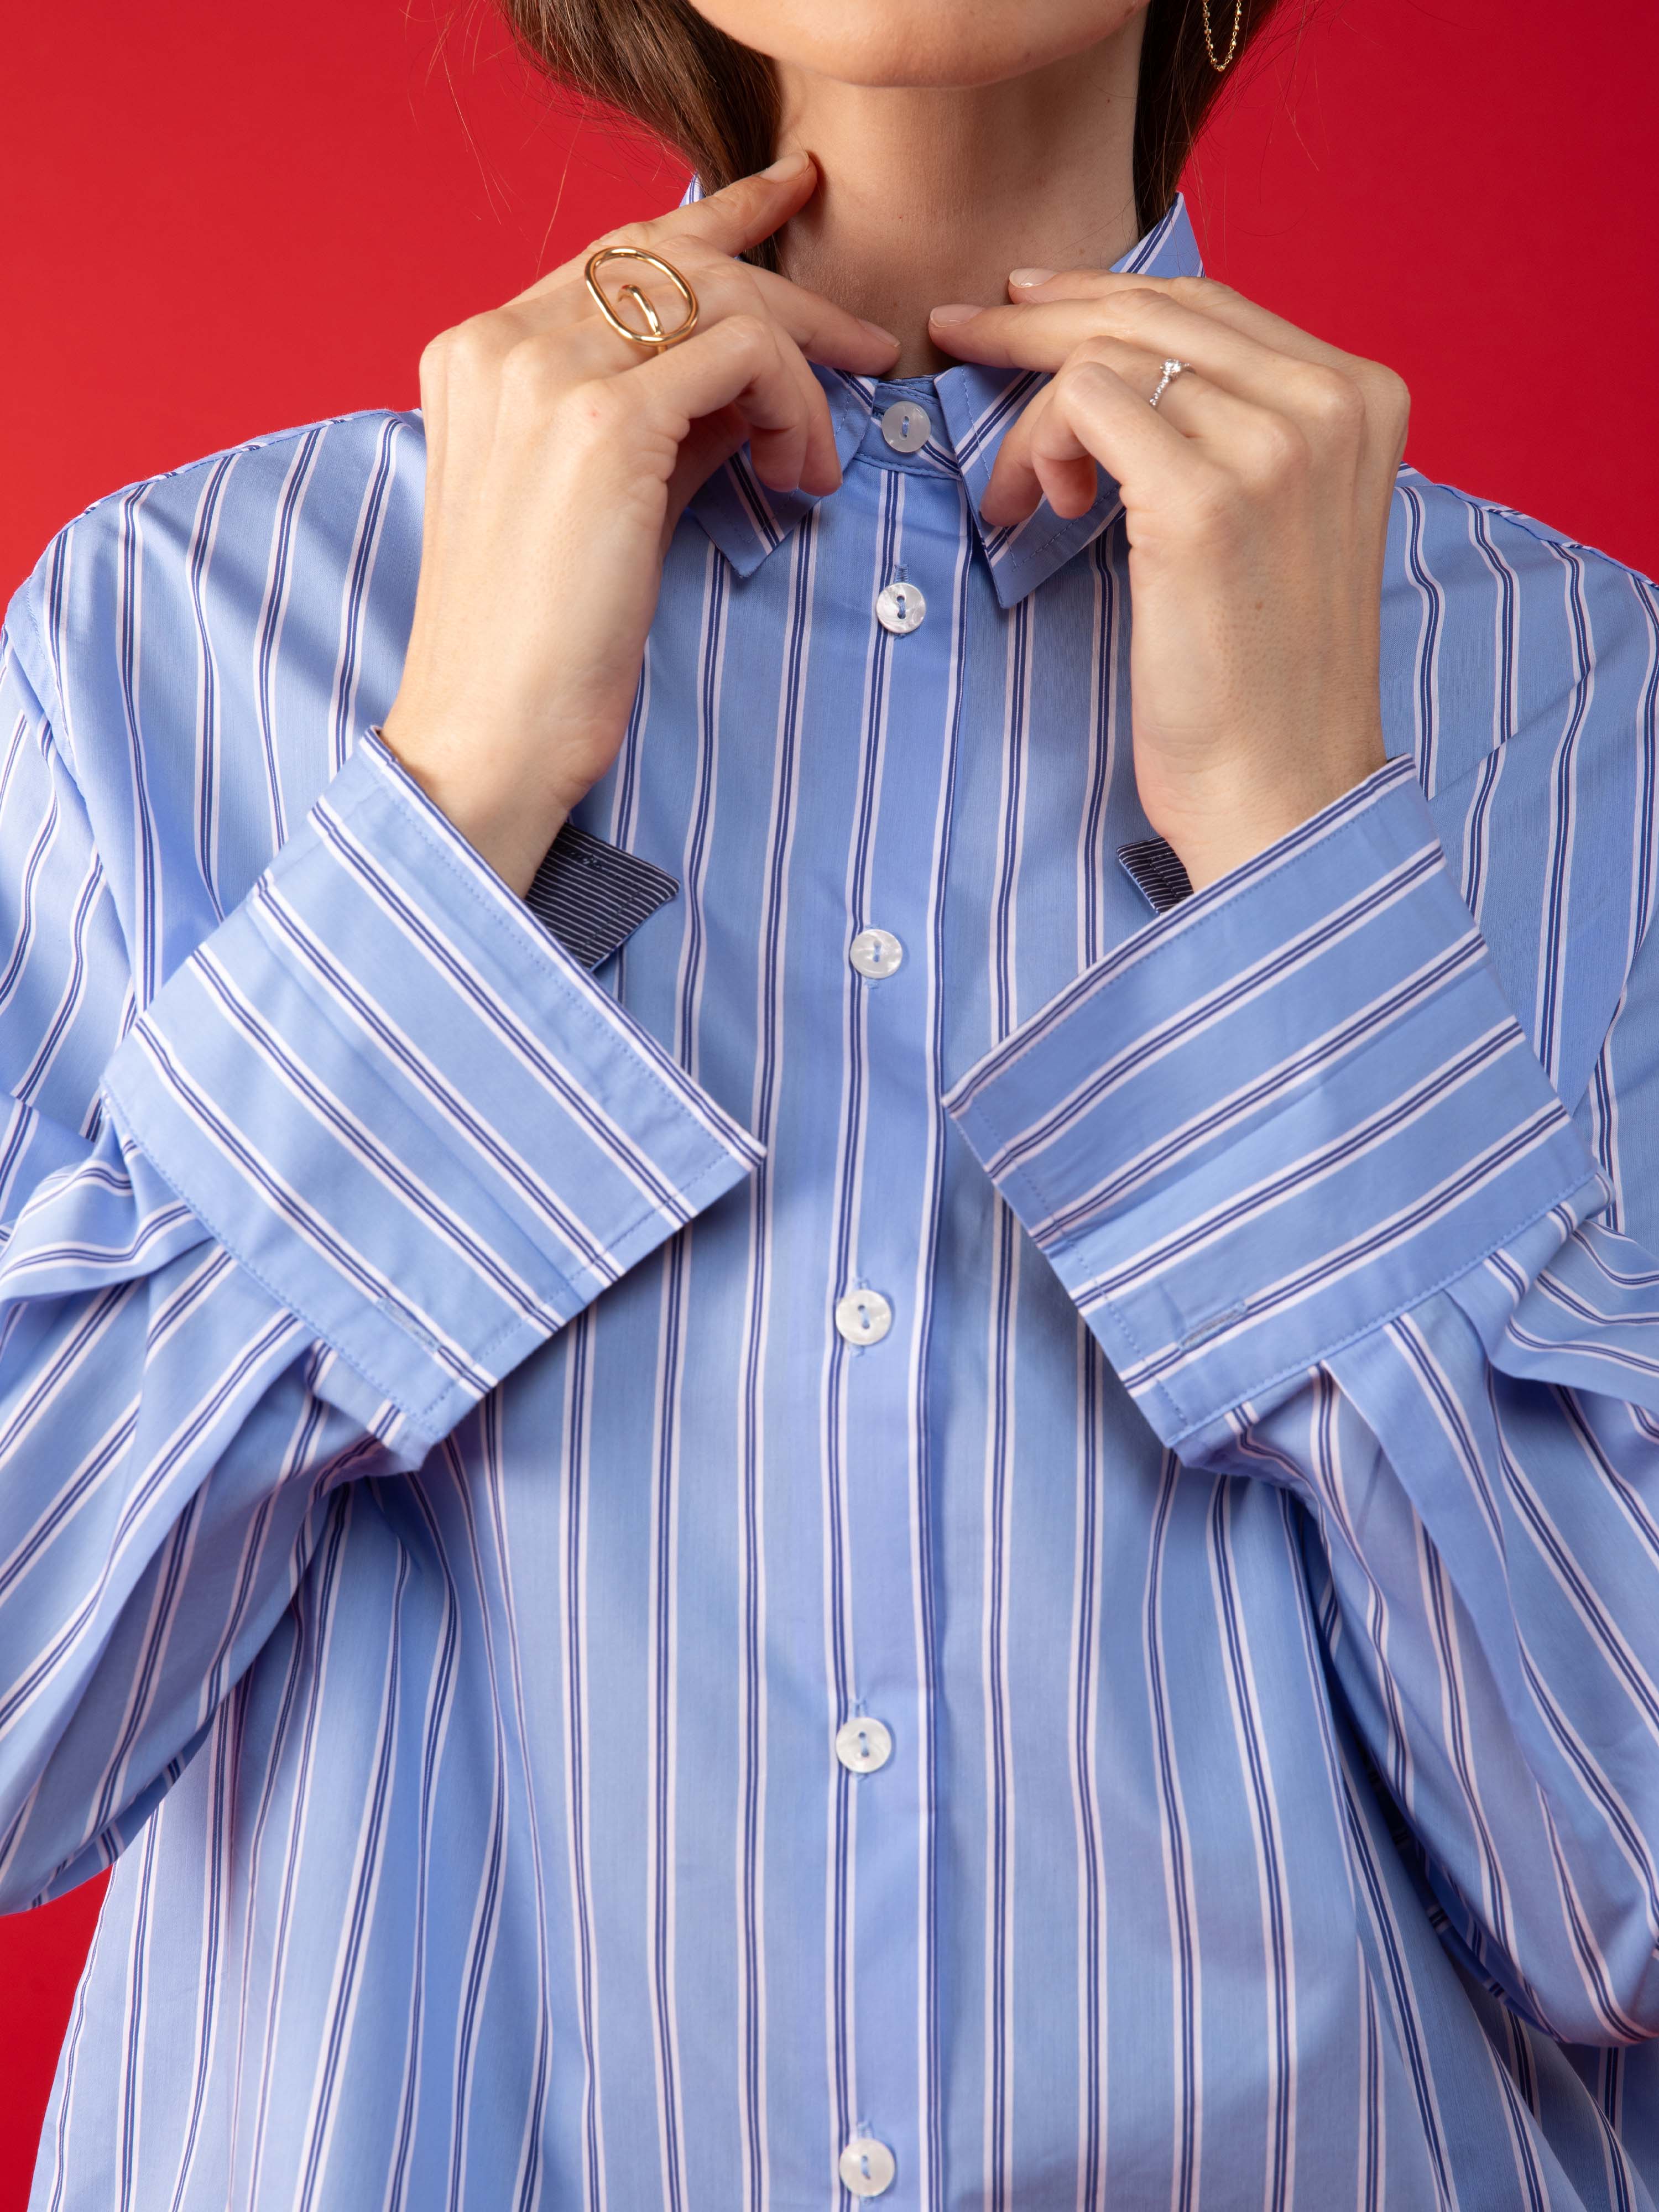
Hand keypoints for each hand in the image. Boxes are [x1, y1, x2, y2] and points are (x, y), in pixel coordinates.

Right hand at [381, 154, 898, 895]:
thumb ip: (660, 419)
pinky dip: (798, 409)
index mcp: (480, 351)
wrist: (492, 729)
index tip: (791, 207)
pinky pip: (748, 357)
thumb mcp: (605, 498)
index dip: (718, 224)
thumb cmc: (545, 641)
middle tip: (866, 343)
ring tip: (822, 456)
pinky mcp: (606, 423)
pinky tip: (803, 478)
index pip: (616, 251)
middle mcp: (504, 342)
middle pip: (676, 256)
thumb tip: (750, 380)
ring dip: (804, 366)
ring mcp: (548, 374)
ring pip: (721, 296)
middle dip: (789, 292)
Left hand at [929, 273, 1409, 890]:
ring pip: (1106, 353)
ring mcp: (1274, 445)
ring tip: (1017, 494)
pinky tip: (1041, 510)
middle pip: (1153, 310)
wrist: (1282, 788)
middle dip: (1039, 317)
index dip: (1102, 296)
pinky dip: (1037, 446)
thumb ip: (1234, 428)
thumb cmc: (1260, 675)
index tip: (1024, 304)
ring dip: (1033, 414)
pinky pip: (1081, 405)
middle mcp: (1331, 402)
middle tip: (960, 331)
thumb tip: (1120, 359)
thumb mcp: (1274, 517)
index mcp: (1363, 396)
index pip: (1209, 306)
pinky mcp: (1203, 500)